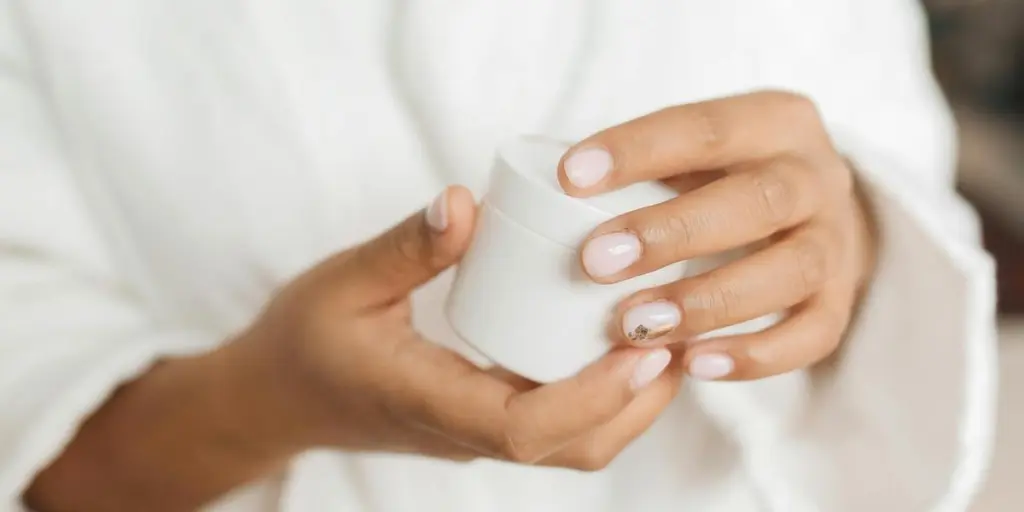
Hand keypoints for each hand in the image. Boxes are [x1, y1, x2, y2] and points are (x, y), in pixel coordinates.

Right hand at [227, 186, 682, 469]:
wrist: (278, 397)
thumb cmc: (305, 341)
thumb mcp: (344, 282)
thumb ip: (406, 247)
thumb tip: (466, 203)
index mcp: (429, 402)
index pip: (525, 428)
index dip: (595, 396)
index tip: (643, 346)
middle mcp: (463, 430)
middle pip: (572, 448)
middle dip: (637, 401)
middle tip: (679, 331)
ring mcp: (476, 432)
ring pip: (572, 445)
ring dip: (629, 402)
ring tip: (666, 336)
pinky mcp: (482, 419)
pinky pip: (556, 425)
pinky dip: (603, 395)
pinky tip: (618, 342)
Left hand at [559, 90, 875, 380]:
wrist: (816, 213)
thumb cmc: (725, 180)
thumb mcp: (698, 152)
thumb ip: (645, 167)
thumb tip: (543, 195)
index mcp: (775, 122)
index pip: (706, 128)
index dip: (639, 151)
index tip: (571, 177)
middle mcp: (816, 176)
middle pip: (756, 201)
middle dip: (672, 233)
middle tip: (595, 262)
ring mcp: (836, 243)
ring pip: (789, 270)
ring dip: (707, 300)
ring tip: (635, 326)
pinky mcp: (840, 302)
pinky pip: (812, 336)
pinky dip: (754, 355)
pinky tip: (694, 365)